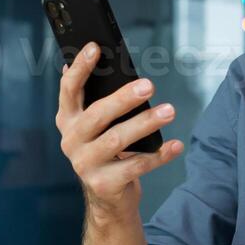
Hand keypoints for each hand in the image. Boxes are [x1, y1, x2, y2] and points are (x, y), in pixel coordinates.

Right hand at [56, 42, 183, 217]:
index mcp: (68, 120)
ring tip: (169, 111)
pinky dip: (159, 155)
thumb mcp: (98, 126)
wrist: (108, 197)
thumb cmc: (107, 152)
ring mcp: (85, 164)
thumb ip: (99, 99)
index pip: (69, 89)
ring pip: (117, 139)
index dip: (80, 68)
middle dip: (124, 98)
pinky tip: (175, 145)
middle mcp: (71, 141)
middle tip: (149, 85)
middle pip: (97, 114)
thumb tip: (108, 62)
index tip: (95, 47)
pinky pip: (136, 166)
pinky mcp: (104, 184)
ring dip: (146, 123)